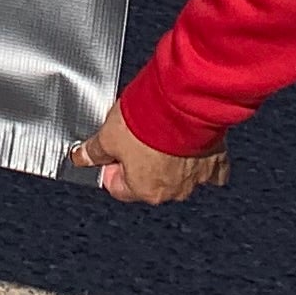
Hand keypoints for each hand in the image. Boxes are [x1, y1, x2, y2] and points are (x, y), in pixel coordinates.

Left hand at [72, 105, 231, 204]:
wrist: (184, 103)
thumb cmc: (148, 121)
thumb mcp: (108, 135)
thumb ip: (94, 151)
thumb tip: (80, 158)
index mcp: (144, 190)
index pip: (119, 188)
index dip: (111, 167)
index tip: (112, 152)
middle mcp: (173, 191)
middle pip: (150, 182)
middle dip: (142, 162)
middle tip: (137, 137)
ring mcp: (196, 177)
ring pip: (180, 173)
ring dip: (171, 157)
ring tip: (162, 132)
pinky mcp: (216, 160)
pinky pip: (210, 166)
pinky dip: (202, 156)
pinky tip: (193, 142)